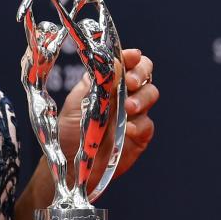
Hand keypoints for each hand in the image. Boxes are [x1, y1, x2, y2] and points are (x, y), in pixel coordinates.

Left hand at [58, 48, 157, 182]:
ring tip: (128, 107)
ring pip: (150, 95)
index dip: (132, 57)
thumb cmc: (70, 130)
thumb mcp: (78, 103)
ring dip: (142, 98)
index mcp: (108, 83)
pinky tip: (128, 129)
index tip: (132, 56)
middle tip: (130, 82)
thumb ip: (96, 83)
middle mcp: (124, 95)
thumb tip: (115, 61)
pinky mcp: (139, 136)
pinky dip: (139, 124)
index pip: (128, 63)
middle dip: (141, 73)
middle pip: (145, 75)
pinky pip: (147, 125)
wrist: (70, 163)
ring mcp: (134, 115)